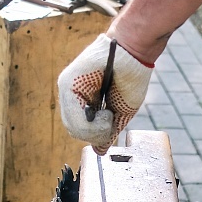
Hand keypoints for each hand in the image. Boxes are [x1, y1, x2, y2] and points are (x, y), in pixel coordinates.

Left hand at [57, 34, 153, 153]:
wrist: (134, 50)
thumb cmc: (131, 77)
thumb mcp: (121, 111)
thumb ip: (109, 131)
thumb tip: (99, 151)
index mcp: (84, 99)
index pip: (80, 129)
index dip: (96, 134)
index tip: (112, 122)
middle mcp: (72, 94)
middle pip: (73, 129)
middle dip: (95, 133)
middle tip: (111, 120)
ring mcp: (67, 87)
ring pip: (73, 126)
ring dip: (95, 129)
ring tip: (110, 115)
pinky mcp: (67, 82)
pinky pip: (74, 116)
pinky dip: (93, 123)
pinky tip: (107, 112)